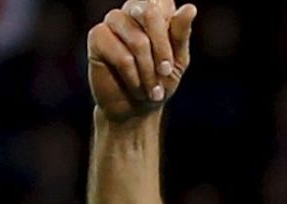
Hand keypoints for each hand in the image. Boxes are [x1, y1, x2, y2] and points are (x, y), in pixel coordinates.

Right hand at [88, 0, 196, 122]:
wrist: (136, 109)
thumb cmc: (160, 82)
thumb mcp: (177, 61)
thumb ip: (181, 34)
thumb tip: (190, 8)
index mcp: (156, 10)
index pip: (163, 1)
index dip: (169, 30)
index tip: (172, 57)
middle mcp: (132, 9)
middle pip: (150, 13)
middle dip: (162, 50)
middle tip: (166, 73)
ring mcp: (113, 21)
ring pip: (138, 41)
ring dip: (148, 71)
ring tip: (152, 90)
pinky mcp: (97, 37)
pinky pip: (122, 57)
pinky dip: (133, 77)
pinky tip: (136, 86)